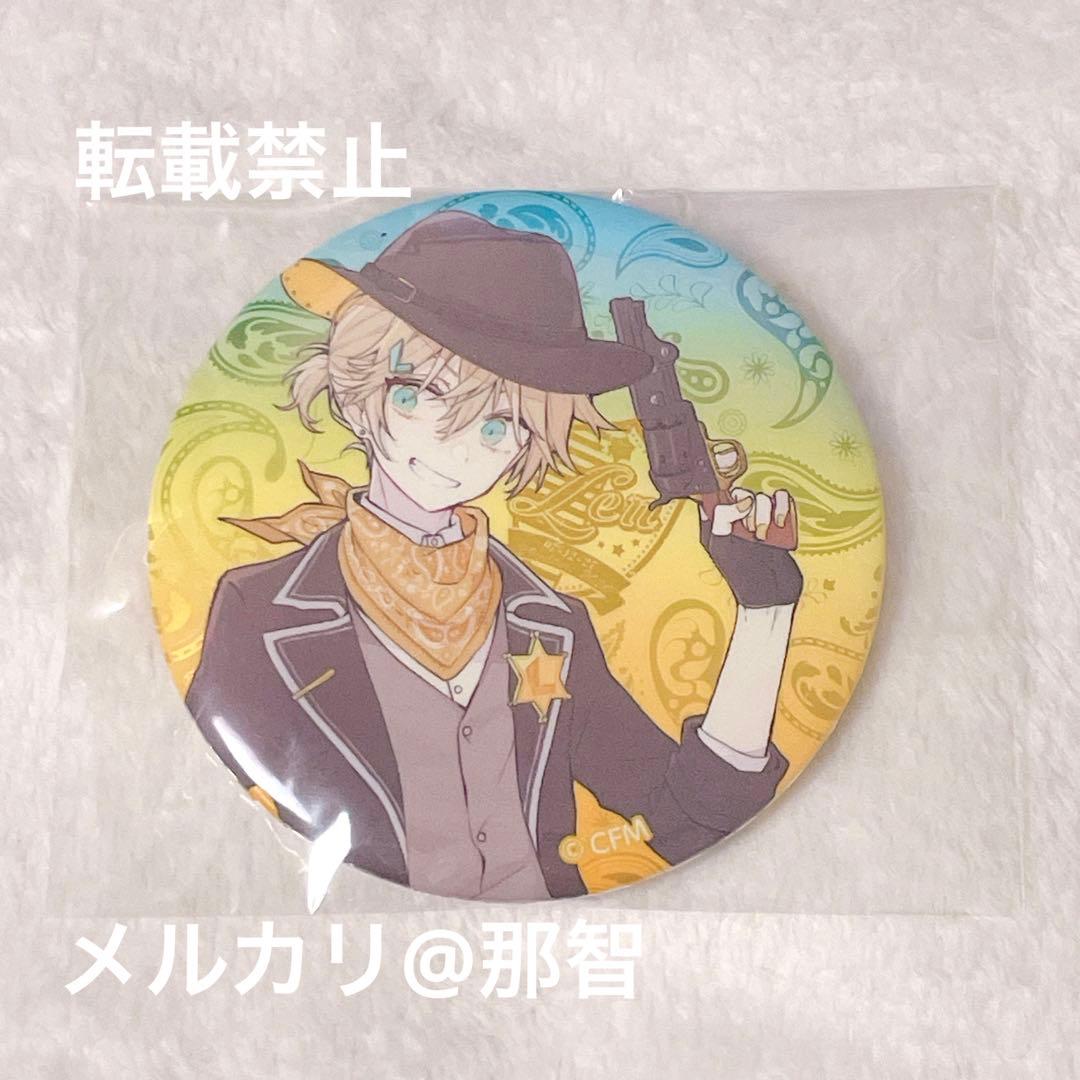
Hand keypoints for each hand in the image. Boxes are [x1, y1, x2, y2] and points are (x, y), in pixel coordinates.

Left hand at [698, 450, 802, 608]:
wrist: (770, 597)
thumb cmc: (742, 576)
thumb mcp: (722, 546)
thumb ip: (722, 517)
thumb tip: (741, 500)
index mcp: (714, 521)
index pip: (713, 490)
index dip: (720, 487)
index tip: (731, 502)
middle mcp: (736, 516)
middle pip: (741, 491)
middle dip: (747, 509)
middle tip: (750, 532)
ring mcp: (758, 517)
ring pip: (762, 496)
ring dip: (764, 514)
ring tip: (763, 537)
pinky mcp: (780, 520)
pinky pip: (783, 499)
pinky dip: (783, 506)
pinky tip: (780, 524)